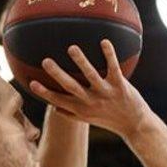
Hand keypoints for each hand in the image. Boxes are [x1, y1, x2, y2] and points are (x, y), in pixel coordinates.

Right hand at [30, 40, 152, 138]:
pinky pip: (113, 68)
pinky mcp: (121, 86)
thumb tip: (54, 108)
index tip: (31, 83)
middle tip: (45, 61)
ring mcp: (106, 93)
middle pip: (71, 87)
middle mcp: (91, 101)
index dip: (45, 93)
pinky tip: (104, 41)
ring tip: (72, 48)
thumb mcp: (89, 119)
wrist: (135, 125)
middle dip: (58, 75)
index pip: (59, 100)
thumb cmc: (110, 120)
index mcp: (81, 109)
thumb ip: (72, 114)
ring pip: (91, 76)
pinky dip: (109, 55)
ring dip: (81, 62)